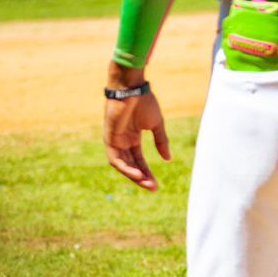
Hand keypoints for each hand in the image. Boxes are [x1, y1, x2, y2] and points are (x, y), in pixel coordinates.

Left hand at [103, 64, 169, 190]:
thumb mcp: (156, 125)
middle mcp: (122, 141)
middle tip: (153, 187)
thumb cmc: (144, 102)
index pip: (139, 160)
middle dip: (141, 177)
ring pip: (122, 165)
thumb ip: (161, 142)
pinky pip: (115, 158)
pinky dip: (125, 167)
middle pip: (130, 165)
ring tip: (146, 183)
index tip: (156, 185)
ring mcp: (114, 140)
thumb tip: (168, 159)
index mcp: (132, 138)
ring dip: (133, 175)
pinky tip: (136, 173)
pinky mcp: (109, 138)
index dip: (147, 172)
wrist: (132, 89)